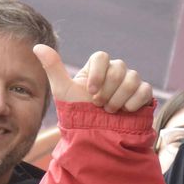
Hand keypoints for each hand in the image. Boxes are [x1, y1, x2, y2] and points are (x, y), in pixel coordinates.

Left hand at [34, 45, 153, 113]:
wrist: (95, 137)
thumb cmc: (78, 113)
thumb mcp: (63, 91)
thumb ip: (53, 68)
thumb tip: (37, 46)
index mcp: (97, 69)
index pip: (101, 56)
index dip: (97, 73)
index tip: (90, 91)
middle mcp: (115, 72)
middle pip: (118, 68)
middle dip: (107, 91)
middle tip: (98, 105)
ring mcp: (130, 83)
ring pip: (132, 78)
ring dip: (118, 99)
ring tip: (109, 111)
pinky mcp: (143, 95)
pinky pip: (145, 90)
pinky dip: (134, 102)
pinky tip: (125, 111)